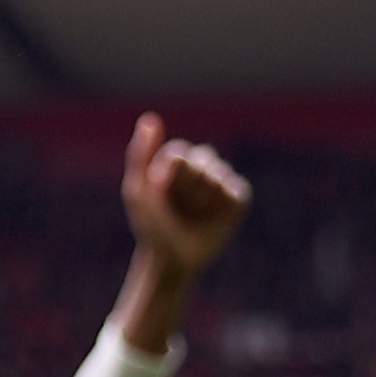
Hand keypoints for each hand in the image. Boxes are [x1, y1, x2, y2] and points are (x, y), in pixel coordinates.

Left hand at [121, 113, 250, 275]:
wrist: (171, 258)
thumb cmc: (151, 225)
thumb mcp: (138, 190)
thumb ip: (141, 154)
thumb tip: (151, 118)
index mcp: (175, 163)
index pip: (180, 152)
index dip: (170, 173)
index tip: (159, 189)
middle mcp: (199, 169)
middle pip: (203, 158)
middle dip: (188, 184)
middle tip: (179, 206)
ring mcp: (219, 184)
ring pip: (219, 173)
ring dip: (204, 196)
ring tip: (194, 213)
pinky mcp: (236, 201)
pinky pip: (237, 190)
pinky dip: (225, 202)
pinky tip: (214, 215)